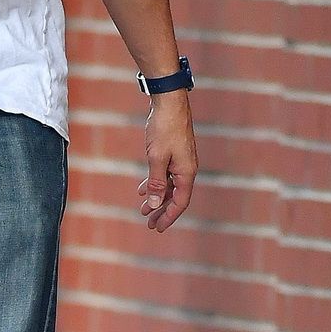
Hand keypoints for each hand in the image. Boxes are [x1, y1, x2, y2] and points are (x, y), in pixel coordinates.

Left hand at [139, 92, 196, 232]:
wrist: (169, 103)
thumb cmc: (164, 129)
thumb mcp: (157, 158)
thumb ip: (157, 182)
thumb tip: (156, 204)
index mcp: (187, 173)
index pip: (180, 202)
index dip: (168, 217)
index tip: (157, 228)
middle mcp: (187, 169)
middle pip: (175, 197)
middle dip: (161, 211)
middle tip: (148, 224)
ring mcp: (181, 161)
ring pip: (170, 186)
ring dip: (157, 198)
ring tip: (143, 209)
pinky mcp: (174, 154)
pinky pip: (166, 174)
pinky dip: (155, 183)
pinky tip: (143, 189)